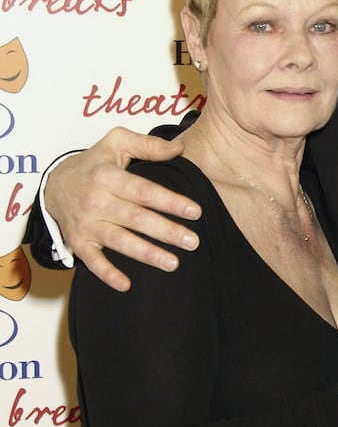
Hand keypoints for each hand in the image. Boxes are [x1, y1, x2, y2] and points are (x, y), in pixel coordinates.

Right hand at [44, 128, 201, 291]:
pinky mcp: (78, 242)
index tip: (195, 212)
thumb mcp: (116, 143)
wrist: (53, 184)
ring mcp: (86, 224)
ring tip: (173, 263)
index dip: (171, 202)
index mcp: (107, 176)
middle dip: (166, 231)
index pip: (145, 191)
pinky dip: (107, 274)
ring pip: (120, 241)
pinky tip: (126, 284)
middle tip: (193, 242)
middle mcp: (96, 201)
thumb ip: (148, 145)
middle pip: (136, 219)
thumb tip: (180, 149)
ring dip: (147, 254)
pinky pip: (92, 261)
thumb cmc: (93, 163)